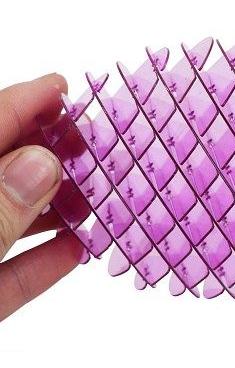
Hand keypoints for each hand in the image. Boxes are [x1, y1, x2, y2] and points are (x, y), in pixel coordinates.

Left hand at [0, 74, 82, 321]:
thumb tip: (41, 164)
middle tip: (91, 150)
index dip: (21, 104)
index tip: (63, 89)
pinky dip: (42, 266)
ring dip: (53, 212)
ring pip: (7, 224)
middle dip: (48, 157)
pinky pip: (8, 278)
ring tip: (92, 199)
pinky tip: (77, 251)